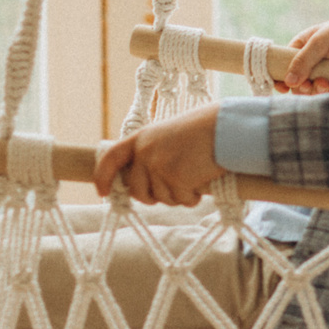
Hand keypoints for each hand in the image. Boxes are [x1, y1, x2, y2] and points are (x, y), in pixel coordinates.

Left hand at [93, 105, 224, 205]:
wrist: (226, 127)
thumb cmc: (203, 130)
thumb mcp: (168, 136)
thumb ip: (152, 152)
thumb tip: (142, 182)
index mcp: (141, 138)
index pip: (110, 159)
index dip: (103, 177)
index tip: (103, 192)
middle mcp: (145, 152)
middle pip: (137, 190)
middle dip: (152, 197)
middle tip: (173, 189)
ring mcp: (159, 166)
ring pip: (162, 198)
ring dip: (179, 195)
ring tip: (195, 176)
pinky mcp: (176, 179)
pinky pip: (181, 200)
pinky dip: (193, 197)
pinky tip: (203, 180)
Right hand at [280, 9, 328, 92]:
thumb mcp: (320, 42)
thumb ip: (303, 61)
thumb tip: (289, 82)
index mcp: (305, 45)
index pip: (286, 62)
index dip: (282, 75)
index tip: (281, 87)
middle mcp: (315, 58)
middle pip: (299, 79)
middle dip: (302, 86)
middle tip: (307, 86)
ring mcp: (328, 70)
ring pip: (314, 88)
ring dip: (316, 89)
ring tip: (324, 85)